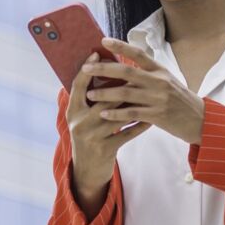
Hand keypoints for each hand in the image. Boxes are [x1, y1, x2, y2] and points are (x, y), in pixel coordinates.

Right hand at [65, 51, 152, 190]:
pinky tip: (151, 117)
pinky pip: (127, 133)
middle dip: (119, 84)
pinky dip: (140, 124)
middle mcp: (79, 123)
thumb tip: (101, 68)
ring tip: (148, 91)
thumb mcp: (83, 117)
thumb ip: (89, 97)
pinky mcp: (106, 149)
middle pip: (102, 98)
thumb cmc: (89, 136)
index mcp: (72, 111)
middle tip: (135, 71)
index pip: (78, 85)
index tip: (97, 53)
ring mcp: (92, 137)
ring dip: (133, 102)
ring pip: (116, 114)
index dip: (87, 68)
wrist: (88, 171)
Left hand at [82, 38, 205, 144]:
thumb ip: (148, 75)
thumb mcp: (168, 82)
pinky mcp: (157, 115)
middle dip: (104, 70)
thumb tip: (123, 70)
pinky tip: (103, 114)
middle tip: (85, 68)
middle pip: (127, 72)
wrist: (200, 120)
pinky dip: (116, 114)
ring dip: (105, 94)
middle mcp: (159, 82)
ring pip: (126, 93)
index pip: (138, 54)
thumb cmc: (180, 100)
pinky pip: (132, 113)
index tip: (103, 40)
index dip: (120, 46)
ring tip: (89, 94)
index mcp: (160, 71)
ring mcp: (158, 99)